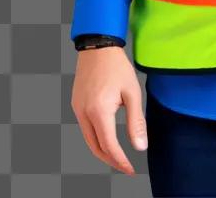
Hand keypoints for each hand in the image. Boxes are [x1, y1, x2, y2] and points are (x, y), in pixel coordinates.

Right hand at [70, 46, 147, 174]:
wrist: (98, 47)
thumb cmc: (116, 66)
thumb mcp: (132, 92)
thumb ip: (136, 121)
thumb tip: (139, 147)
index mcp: (99, 111)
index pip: (108, 145)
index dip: (120, 160)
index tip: (130, 168)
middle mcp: (84, 113)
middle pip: (95, 147)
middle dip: (110, 160)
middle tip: (125, 166)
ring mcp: (77, 109)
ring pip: (88, 139)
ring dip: (102, 150)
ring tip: (118, 155)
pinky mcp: (76, 104)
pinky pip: (85, 128)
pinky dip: (95, 137)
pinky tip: (107, 136)